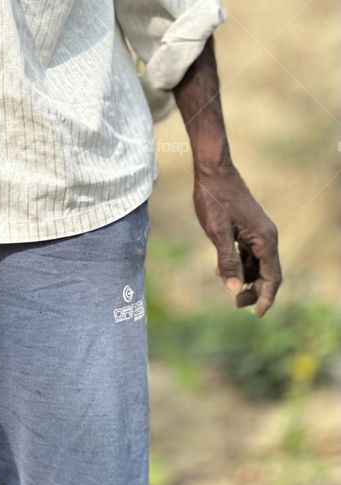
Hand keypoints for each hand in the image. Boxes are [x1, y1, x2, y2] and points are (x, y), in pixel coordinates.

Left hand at [193, 161, 280, 316]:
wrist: (212, 170)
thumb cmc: (214, 199)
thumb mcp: (217, 232)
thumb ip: (227, 261)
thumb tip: (235, 290)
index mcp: (264, 239)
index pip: (272, 277)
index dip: (266, 298)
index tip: (257, 315)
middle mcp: (267, 236)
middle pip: (267, 272)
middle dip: (256, 291)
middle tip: (237, 304)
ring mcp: (258, 230)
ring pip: (258, 263)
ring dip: (248, 278)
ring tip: (230, 290)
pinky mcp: (248, 226)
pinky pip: (249, 252)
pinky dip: (241, 264)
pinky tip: (224, 271)